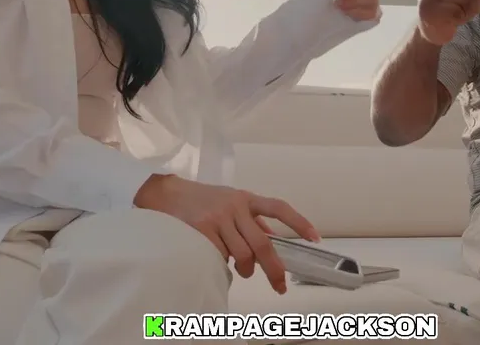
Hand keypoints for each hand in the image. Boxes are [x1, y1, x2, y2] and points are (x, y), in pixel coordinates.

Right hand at [133, 174, 318, 293]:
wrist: (165, 193)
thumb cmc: (201, 200)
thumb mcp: (230, 201)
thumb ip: (251, 220)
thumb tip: (274, 239)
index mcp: (245, 199)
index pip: (278, 208)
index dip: (298, 222)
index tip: (315, 238)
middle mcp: (234, 206)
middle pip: (262, 243)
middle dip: (275, 268)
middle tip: (280, 285)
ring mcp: (218, 218)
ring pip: (243, 255)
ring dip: (246, 269)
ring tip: (242, 270)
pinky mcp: (201, 230)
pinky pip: (221, 257)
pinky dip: (223, 265)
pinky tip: (219, 260)